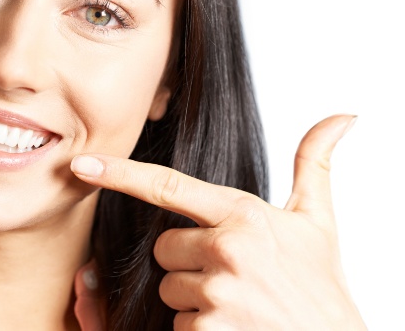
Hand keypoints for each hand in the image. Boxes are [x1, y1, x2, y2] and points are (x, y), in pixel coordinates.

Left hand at [71, 115, 365, 329]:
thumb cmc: (321, 287)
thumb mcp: (318, 223)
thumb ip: (314, 165)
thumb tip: (342, 116)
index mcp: (243, 215)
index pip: (168, 186)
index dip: (119, 174)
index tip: (82, 164)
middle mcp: (227, 250)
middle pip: (164, 248)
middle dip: (186, 262)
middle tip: (231, 276)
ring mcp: (217, 293)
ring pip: (170, 288)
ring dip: (194, 298)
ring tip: (238, 304)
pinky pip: (178, 325)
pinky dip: (200, 329)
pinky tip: (234, 328)